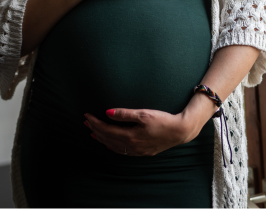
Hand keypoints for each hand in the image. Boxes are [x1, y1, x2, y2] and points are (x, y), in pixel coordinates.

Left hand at [83, 108, 199, 155]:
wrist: (179, 131)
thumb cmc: (163, 120)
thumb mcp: (143, 114)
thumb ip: (124, 114)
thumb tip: (107, 113)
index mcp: (130, 136)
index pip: (106, 129)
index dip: (95, 122)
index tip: (87, 115)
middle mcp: (131, 146)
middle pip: (107, 138)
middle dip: (95, 129)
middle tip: (86, 122)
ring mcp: (136, 151)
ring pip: (113, 146)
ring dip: (102, 139)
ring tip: (93, 132)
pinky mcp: (142, 152)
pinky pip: (122, 151)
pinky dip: (112, 146)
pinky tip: (109, 144)